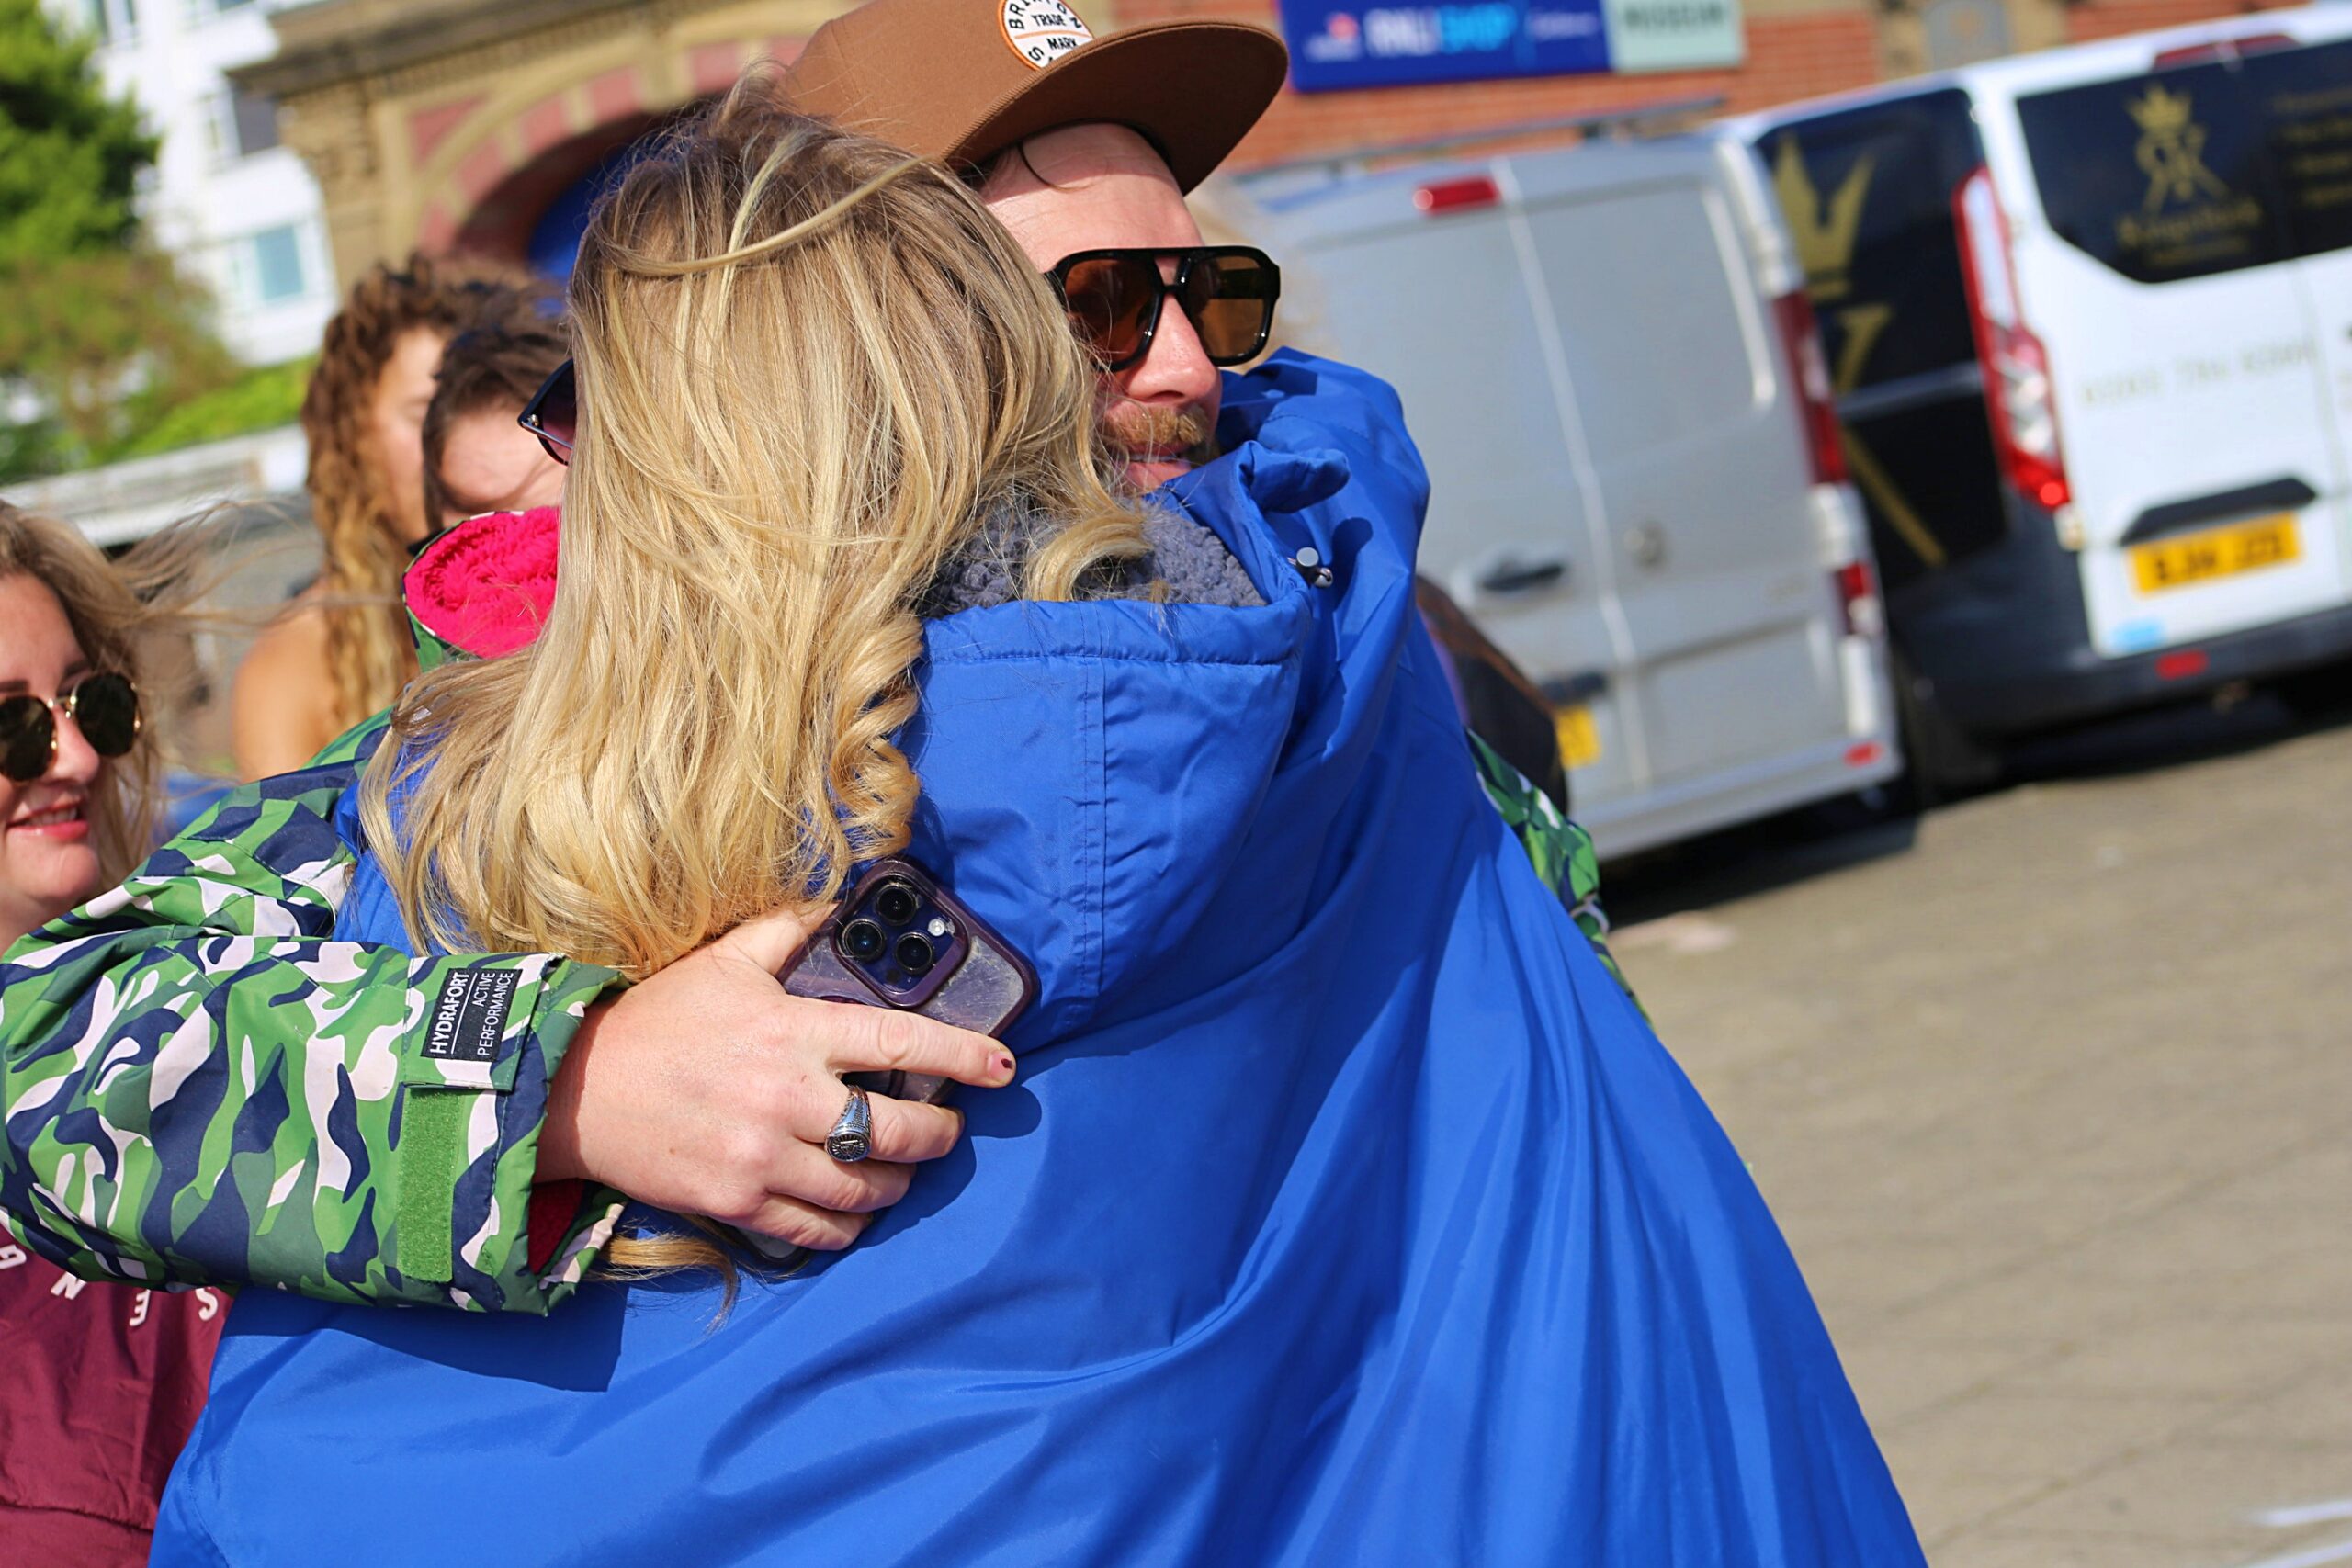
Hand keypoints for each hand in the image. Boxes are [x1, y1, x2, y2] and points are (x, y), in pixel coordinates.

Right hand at [536, 905, 1016, 1249]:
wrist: (573, 1090)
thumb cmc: (655, 1022)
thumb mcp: (722, 961)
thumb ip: (784, 933)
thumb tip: (833, 904)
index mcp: (793, 1033)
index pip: (902, 1044)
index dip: (964, 1057)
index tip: (1002, 1067)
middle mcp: (787, 1099)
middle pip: (898, 1131)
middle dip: (939, 1135)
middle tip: (947, 1129)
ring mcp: (762, 1157)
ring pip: (865, 1188)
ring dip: (898, 1184)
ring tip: (903, 1171)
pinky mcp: (736, 1202)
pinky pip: (816, 1229)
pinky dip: (847, 1225)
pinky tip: (855, 1211)